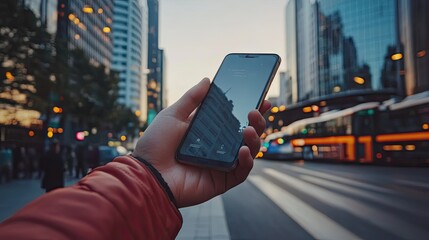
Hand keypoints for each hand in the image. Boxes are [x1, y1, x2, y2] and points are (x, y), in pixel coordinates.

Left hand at [133, 78, 270, 207]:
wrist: (146, 174)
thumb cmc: (155, 145)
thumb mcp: (172, 115)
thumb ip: (192, 98)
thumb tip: (208, 80)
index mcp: (209, 131)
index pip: (234, 119)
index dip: (250, 109)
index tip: (261, 98)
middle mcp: (218, 147)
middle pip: (246, 134)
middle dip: (256, 121)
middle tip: (255, 110)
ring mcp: (222, 164)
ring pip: (249, 151)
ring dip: (255, 139)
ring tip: (249, 129)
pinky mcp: (222, 180)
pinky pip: (242, 172)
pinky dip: (247, 161)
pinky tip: (242, 150)